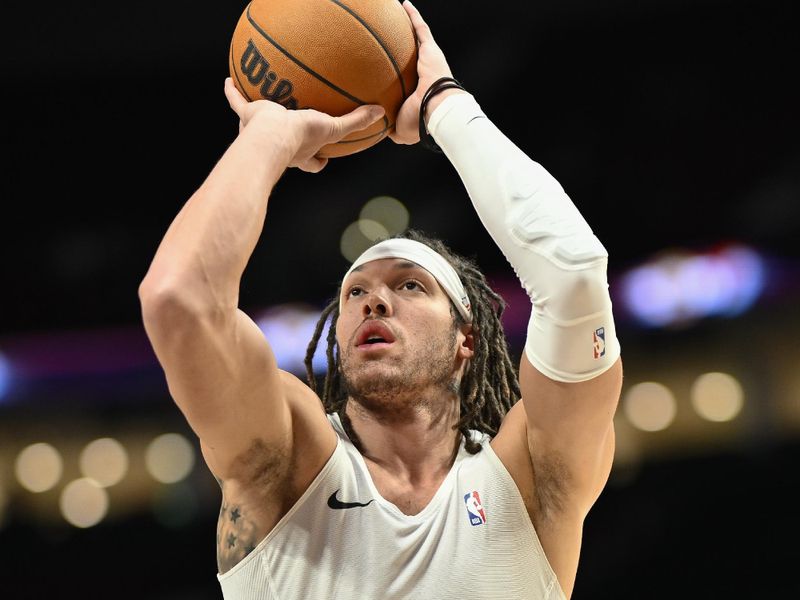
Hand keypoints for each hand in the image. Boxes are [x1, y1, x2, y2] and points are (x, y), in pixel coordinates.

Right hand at [223, 78, 384, 172]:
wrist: (272, 136)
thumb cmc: (302, 137)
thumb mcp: (334, 129)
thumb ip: (356, 122)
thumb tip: (381, 114)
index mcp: (301, 152)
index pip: (313, 163)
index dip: (318, 162)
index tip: (324, 158)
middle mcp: (281, 146)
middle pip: (287, 146)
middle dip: (290, 140)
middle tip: (293, 129)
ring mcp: (261, 132)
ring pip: (260, 127)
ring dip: (257, 118)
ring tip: (259, 104)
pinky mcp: (247, 117)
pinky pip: (238, 103)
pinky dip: (233, 93)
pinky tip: (229, 80)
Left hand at [389, 0, 457, 144]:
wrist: (436, 109)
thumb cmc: (419, 121)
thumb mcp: (400, 129)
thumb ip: (392, 128)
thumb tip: (383, 130)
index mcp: (419, 94)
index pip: (407, 83)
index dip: (399, 79)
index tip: (386, 75)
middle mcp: (424, 75)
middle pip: (411, 58)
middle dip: (403, 50)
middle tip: (389, 42)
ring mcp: (429, 61)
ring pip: (417, 40)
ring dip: (408, 26)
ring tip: (396, 16)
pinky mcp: (431, 50)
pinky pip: (421, 29)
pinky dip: (413, 16)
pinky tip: (404, 5)